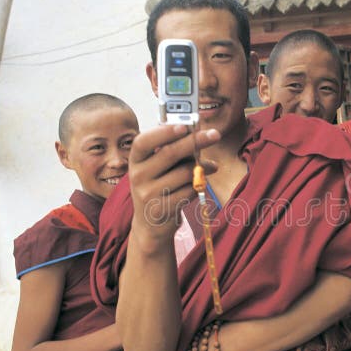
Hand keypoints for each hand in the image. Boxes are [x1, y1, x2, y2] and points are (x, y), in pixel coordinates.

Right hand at [128, 124, 219, 242]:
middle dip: (195, 141)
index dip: (164, 132)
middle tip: (215, 134)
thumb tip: (198, 132)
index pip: (144, 142)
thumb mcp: (157, 168)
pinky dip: (199, 185)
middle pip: (170, 154)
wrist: (150, 224)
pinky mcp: (162, 209)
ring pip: (185, 173)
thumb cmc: (159, 186)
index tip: (184, 126)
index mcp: (136, 160)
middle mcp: (137, 176)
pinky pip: (190, 190)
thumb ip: (172, 150)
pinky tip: (197, 185)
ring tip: (210, 166)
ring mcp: (148, 194)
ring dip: (203, 168)